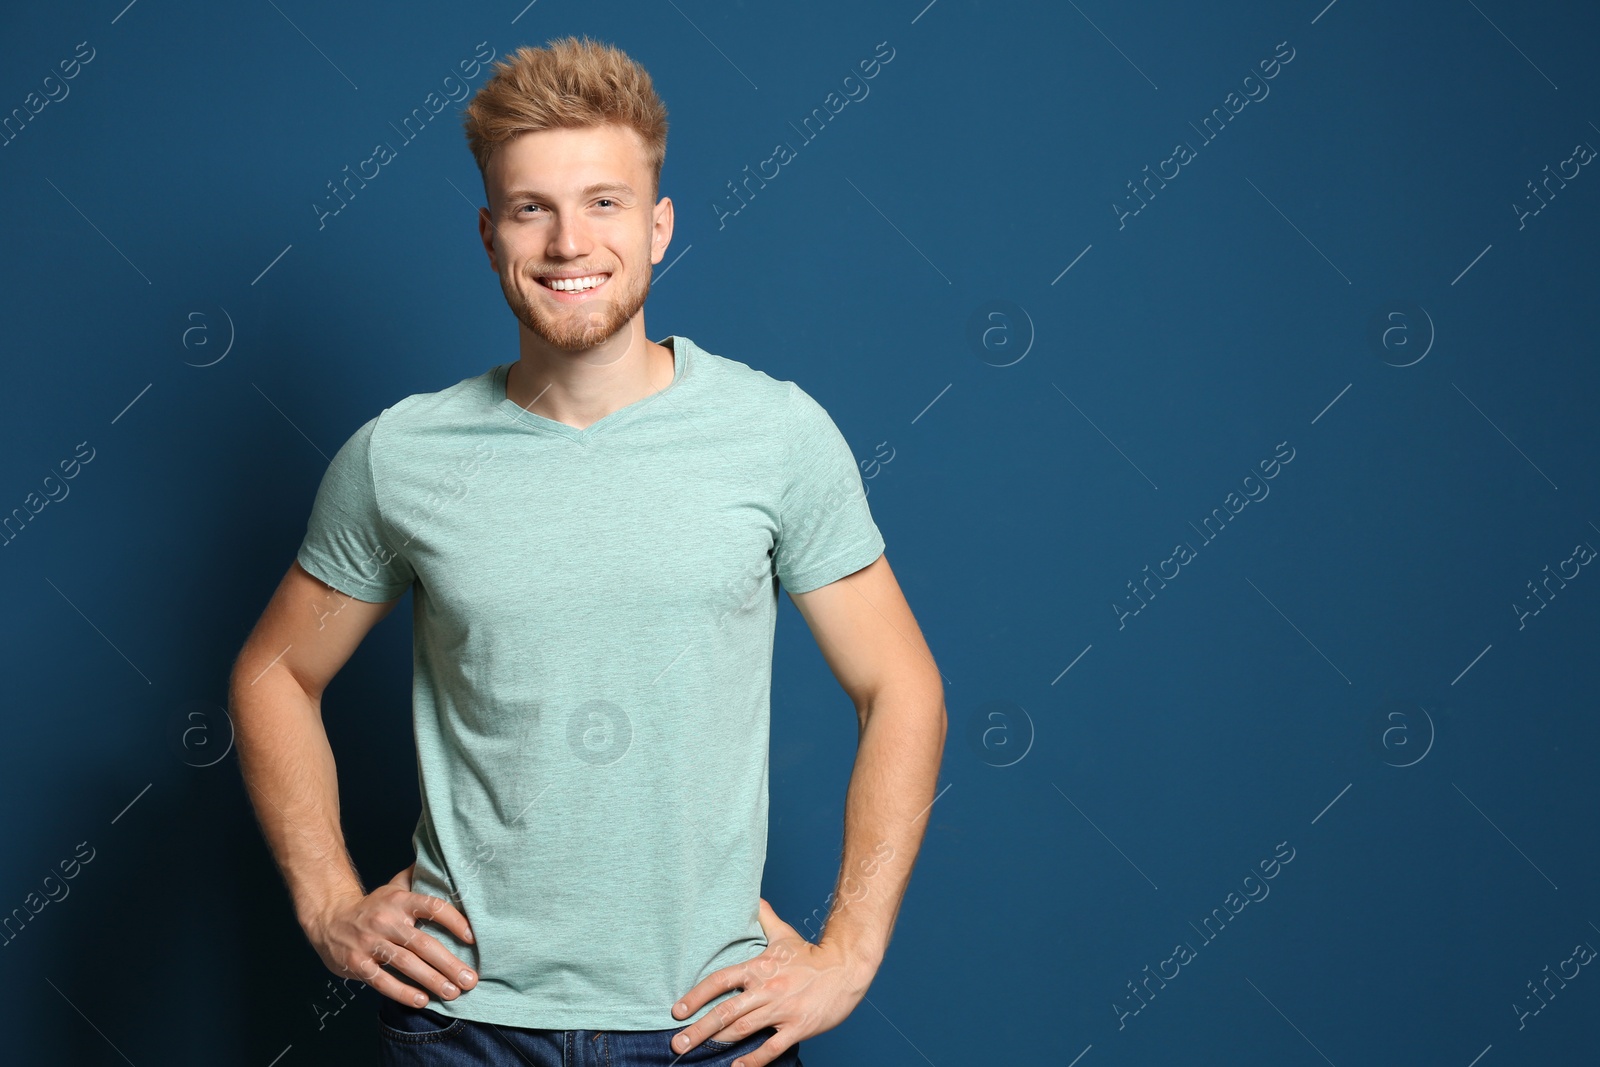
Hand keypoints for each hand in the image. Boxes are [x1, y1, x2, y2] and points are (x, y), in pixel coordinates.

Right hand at [302, 863, 478, 1006]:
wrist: (328, 918)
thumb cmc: (371, 906)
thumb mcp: (393, 888)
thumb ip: (418, 879)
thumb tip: (444, 864)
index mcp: (400, 901)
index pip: (432, 907)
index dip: (454, 921)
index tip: (473, 938)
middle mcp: (386, 920)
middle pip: (422, 943)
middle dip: (449, 964)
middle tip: (470, 979)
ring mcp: (370, 943)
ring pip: (405, 964)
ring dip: (432, 980)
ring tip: (453, 993)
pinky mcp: (357, 963)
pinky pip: (382, 981)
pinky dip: (403, 992)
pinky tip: (422, 1000)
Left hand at [670, 897, 874, 1065]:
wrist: (846, 969)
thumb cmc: (812, 955)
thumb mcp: (784, 935)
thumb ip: (765, 918)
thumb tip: (753, 898)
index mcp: (759, 969)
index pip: (720, 981)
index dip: (697, 995)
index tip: (677, 1010)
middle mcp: (766, 990)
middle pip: (725, 1012)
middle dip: (698, 1029)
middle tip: (677, 1043)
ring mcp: (781, 1010)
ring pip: (742, 1030)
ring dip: (717, 1043)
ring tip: (695, 1055)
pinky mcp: (797, 1028)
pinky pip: (771, 1047)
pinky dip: (752, 1060)